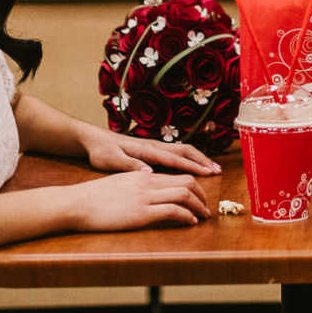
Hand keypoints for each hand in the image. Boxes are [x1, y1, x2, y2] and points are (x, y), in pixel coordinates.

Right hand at [59, 169, 209, 231]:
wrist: (78, 203)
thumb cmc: (94, 197)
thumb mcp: (120, 184)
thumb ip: (137, 185)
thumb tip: (148, 192)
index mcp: (143, 175)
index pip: (176, 175)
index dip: (193, 184)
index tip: (200, 195)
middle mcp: (148, 182)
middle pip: (186, 181)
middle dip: (201, 194)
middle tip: (206, 207)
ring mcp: (146, 197)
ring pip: (184, 193)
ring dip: (199, 206)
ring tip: (204, 216)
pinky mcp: (141, 212)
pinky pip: (173, 210)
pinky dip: (186, 216)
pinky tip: (191, 222)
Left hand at [80, 125, 221, 175]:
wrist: (93, 139)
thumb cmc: (101, 152)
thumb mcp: (111, 160)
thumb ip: (130, 165)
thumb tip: (150, 173)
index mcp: (146, 150)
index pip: (175, 158)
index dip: (193, 166)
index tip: (209, 172)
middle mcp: (153, 146)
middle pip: (184, 150)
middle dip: (202, 160)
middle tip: (218, 171)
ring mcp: (153, 146)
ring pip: (181, 150)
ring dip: (197, 157)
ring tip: (211, 167)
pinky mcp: (150, 149)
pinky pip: (175, 152)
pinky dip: (188, 157)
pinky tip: (192, 165)